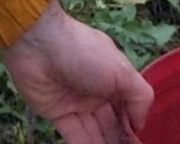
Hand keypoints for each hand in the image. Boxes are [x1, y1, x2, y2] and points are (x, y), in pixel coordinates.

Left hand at [0, 2, 151, 143]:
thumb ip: (139, 96)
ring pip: (96, 132)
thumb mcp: (122, 71)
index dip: (134, 125)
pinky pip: (75, 135)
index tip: (139, 142)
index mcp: (114, 78)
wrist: (39, 45)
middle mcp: (97, 92)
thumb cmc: (84, 53)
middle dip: (121, 139)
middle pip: (112, 123)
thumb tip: (140, 124)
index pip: (128, 108)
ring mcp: (77, 104)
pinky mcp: (58, 114)